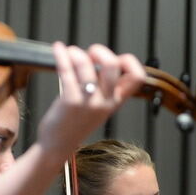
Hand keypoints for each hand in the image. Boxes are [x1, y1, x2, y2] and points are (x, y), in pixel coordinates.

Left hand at [36, 42, 145, 157]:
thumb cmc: (75, 122)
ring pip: (86, 65)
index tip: (115, 57)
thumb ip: (104, 86)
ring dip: (76, 52)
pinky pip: (67, 71)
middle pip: (113, 65)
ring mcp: (89, 102)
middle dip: (100, 51)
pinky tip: (57, 49)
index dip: (129, 61)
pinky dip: (61, 55)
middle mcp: (106, 102)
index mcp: (116, 101)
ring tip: (70, 53)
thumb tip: (98, 57)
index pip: (138, 77)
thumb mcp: (98, 106)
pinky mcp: (70, 101)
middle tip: (90, 54)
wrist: (58, 146)